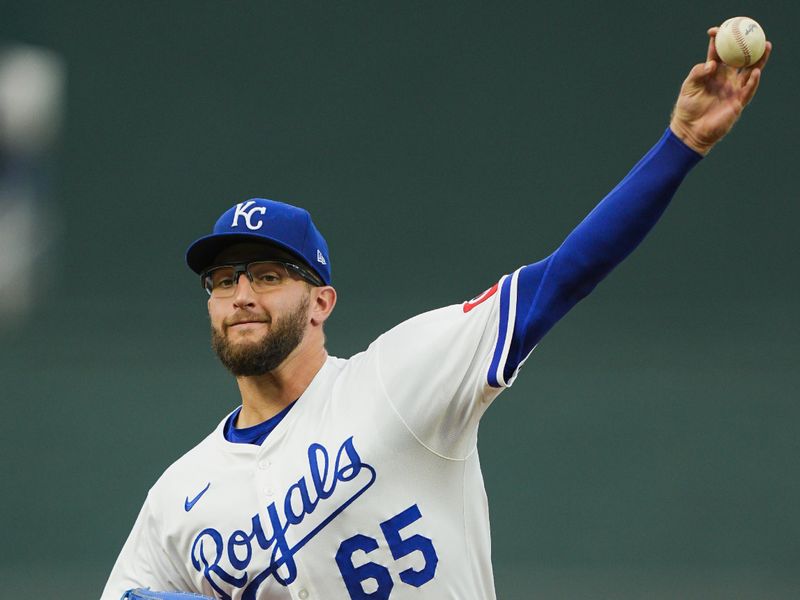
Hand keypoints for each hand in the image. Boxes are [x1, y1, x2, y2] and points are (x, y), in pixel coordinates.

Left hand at [669, 27, 771, 154]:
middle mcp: (726, 79)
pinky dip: (753, 81)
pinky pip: (749, 90)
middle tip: (753, 34)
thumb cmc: (687, 108)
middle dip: (748, 47)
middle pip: (741, 60)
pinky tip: (756, 72)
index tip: (718, 30)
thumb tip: (712, 64)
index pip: (719, 54)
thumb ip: (697, 72)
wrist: (690, 130)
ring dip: (759, 61)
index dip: (720, 42)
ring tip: (765, 47)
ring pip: (750, 73)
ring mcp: (733, 90)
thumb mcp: (688, 87)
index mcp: (713, 74)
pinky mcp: (738, 103)